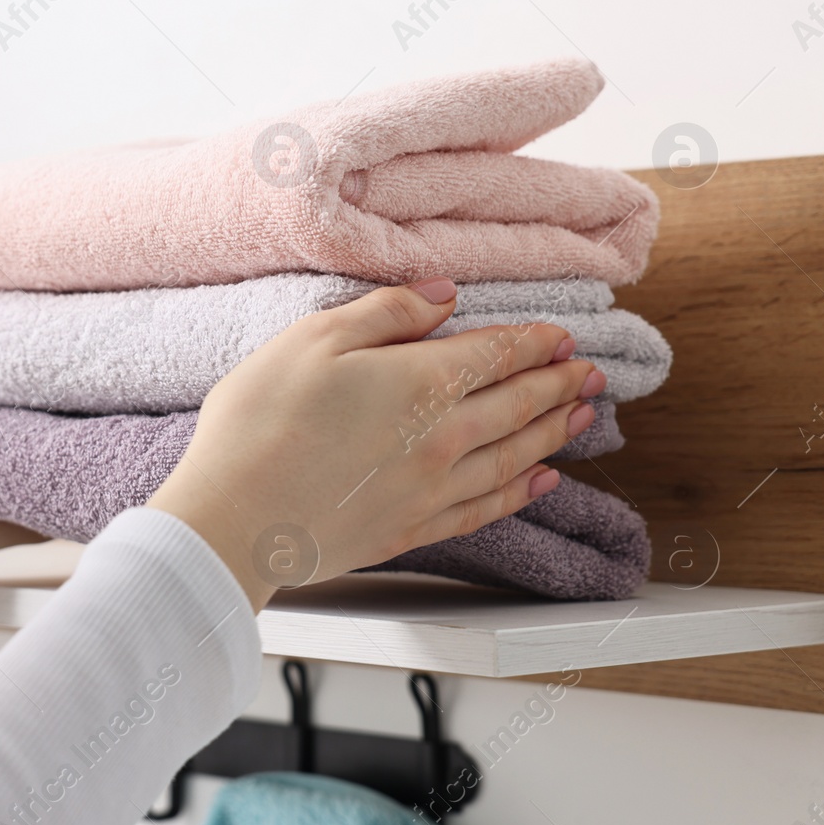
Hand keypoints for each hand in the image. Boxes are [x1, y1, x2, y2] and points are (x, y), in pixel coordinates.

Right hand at [146, 278, 603, 611]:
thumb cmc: (259, 424)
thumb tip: (442, 295)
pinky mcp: (411, 529)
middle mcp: (442, 439)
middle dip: (557, 385)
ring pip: (513, 457)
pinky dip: (521, 492)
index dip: (534, 343)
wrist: (234, 520)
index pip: (497, 355)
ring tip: (580, 418)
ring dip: (552, 434)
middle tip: (589, 374)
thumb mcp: (312, 339)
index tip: (561, 337)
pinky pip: (486, 508)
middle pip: (517, 405)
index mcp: (420, 382)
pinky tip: (540, 483)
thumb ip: (385, 312)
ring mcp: (431, 490)